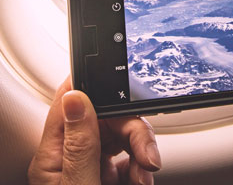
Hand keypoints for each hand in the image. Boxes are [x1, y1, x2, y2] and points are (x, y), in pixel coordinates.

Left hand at [28, 77, 160, 184]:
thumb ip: (80, 145)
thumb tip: (76, 97)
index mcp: (53, 155)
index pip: (72, 104)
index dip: (98, 89)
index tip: (127, 88)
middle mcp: (71, 156)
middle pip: (109, 119)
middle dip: (135, 132)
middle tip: (147, 157)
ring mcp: (91, 166)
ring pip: (125, 135)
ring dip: (143, 151)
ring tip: (145, 175)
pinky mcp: (110, 176)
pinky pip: (132, 155)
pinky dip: (143, 165)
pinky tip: (142, 177)